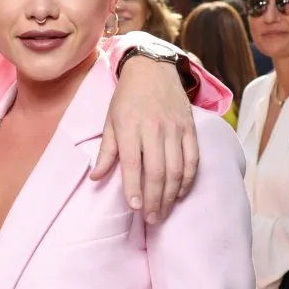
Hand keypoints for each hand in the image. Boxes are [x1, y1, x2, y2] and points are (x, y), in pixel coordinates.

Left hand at [92, 58, 198, 223]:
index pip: (133, 163)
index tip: (134, 207)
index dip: (134, 187)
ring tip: (163, 212)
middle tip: (151, 219)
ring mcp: (174, 128)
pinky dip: (188, 179)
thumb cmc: (127, 97)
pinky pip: (193, 158)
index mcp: (130, 126)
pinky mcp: (189, 128)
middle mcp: (153, 128)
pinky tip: (180, 193)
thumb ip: (106, 151)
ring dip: (170, 194)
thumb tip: (95, 178)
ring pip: (177, 168)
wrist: (153, 68)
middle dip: (154, 198)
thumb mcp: (110, 120)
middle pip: (157, 170)